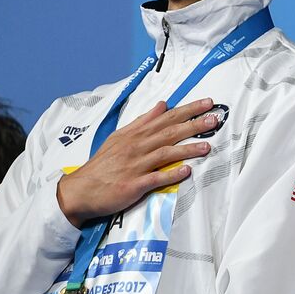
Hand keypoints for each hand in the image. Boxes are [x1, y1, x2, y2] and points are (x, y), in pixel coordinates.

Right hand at [56, 98, 219, 226]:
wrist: (80, 190)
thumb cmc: (103, 164)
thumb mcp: (119, 137)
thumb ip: (142, 121)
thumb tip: (162, 105)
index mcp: (134, 135)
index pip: (165, 118)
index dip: (187, 110)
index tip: (207, 103)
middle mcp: (136, 147)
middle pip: (169, 132)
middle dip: (193, 124)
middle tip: (214, 119)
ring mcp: (135, 166)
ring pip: (165, 154)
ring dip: (187, 149)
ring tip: (207, 146)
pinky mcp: (134, 185)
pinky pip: (155, 178)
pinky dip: (171, 174)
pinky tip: (187, 171)